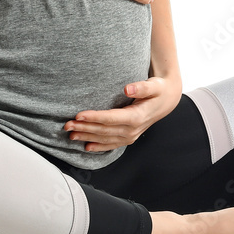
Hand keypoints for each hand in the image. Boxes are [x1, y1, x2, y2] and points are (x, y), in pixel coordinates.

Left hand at [63, 76, 181, 151]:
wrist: (167, 101)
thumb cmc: (158, 90)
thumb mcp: (154, 86)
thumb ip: (142, 87)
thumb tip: (127, 88)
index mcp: (137, 117)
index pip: (111, 118)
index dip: (94, 117)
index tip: (78, 115)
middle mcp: (133, 130)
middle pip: (104, 131)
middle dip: (84, 128)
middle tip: (67, 125)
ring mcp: (131, 136)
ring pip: (105, 139)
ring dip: (87, 137)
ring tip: (71, 135)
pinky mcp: (128, 138)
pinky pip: (111, 145)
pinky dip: (98, 147)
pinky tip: (86, 147)